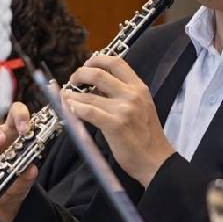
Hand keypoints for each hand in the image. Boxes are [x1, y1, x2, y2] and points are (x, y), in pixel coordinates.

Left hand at [63, 55, 175, 187]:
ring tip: (66, 98)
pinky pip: (88, 111)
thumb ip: (124, 94)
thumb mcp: (142, 106)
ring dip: (72, 95)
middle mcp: (132, 95)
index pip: (116, 62)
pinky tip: (70, 109)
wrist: (156, 160)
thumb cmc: (147, 137)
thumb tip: (96, 86)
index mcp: (139, 88)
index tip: (87, 65)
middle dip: (79, 74)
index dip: (97, 60)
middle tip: (73, 80)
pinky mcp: (115, 125)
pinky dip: (75, 108)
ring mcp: (123, 109)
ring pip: (88, 94)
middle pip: (98, 73)